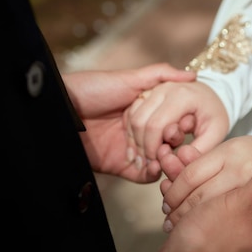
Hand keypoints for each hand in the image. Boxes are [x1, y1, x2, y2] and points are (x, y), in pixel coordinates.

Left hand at [62, 63, 195, 181]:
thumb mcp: (128, 79)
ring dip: (165, 160)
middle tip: (176, 142)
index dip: (181, 124)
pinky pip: (142, 175)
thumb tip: (191, 76)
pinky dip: (152, 173)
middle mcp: (138, 131)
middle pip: (165, 143)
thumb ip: (159, 76)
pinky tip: (155, 165)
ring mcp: (130, 149)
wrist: (59, 109)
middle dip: (174, 144)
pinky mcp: (119, 166)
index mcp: (142, 110)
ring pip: (157, 160)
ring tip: (166, 155)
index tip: (188, 124)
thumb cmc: (90, 89)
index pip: (170, 122)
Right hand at [125, 81, 228, 162]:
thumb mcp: (216, 133)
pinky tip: (143, 144)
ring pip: (133, 117)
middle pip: (140, 122)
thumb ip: (200, 149)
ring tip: (149, 154)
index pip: (156, 125)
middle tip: (152, 161)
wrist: (211, 95)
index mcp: (182, 95)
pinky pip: (131, 113)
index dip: (154, 149)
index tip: (160, 162)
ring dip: (136, 140)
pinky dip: (133, 131)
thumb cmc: (214, 114)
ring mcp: (153, 88)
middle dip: (143, 147)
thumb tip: (180, 160)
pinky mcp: (146, 92)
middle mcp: (164, 88)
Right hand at [155, 153, 251, 251]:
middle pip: (234, 204)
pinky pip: (198, 226)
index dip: (239, 177)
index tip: (221, 167)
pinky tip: (173, 203)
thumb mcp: (242, 205)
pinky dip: (185, 212)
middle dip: (210, 186)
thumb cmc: (207, 244)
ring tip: (177, 184)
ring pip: (212, 213)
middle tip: (195, 170)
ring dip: (193, 196)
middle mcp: (251, 251)